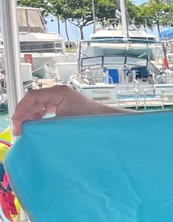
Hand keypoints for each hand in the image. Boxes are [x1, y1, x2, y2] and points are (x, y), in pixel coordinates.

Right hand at [11, 85, 126, 135]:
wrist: (107, 122)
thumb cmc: (91, 120)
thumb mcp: (63, 123)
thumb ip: (44, 123)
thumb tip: (28, 127)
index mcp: (58, 92)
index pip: (32, 97)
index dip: (21, 110)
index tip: (17, 123)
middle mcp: (59, 92)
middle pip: (33, 100)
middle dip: (24, 114)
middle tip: (19, 129)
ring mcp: (61, 97)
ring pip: (38, 104)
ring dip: (31, 115)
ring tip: (26, 128)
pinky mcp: (64, 104)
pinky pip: (46, 107)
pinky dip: (39, 115)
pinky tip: (36, 124)